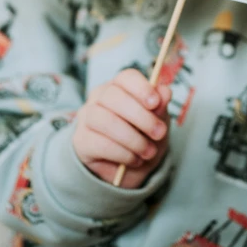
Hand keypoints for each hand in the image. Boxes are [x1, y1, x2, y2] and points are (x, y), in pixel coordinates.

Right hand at [73, 69, 171, 188]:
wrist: (128, 169)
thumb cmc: (143, 136)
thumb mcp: (158, 122)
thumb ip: (160, 106)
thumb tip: (165, 91)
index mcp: (120, 86)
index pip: (126, 77)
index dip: (141, 87)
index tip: (155, 102)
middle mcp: (99, 97)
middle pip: (113, 96)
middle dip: (140, 116)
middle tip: (159, 133)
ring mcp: (87, 117)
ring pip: (105, 120)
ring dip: (132, 138)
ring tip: (148, 151)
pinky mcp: (81, 140)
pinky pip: (100, 143)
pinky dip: (123, 153)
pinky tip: (134, 159)